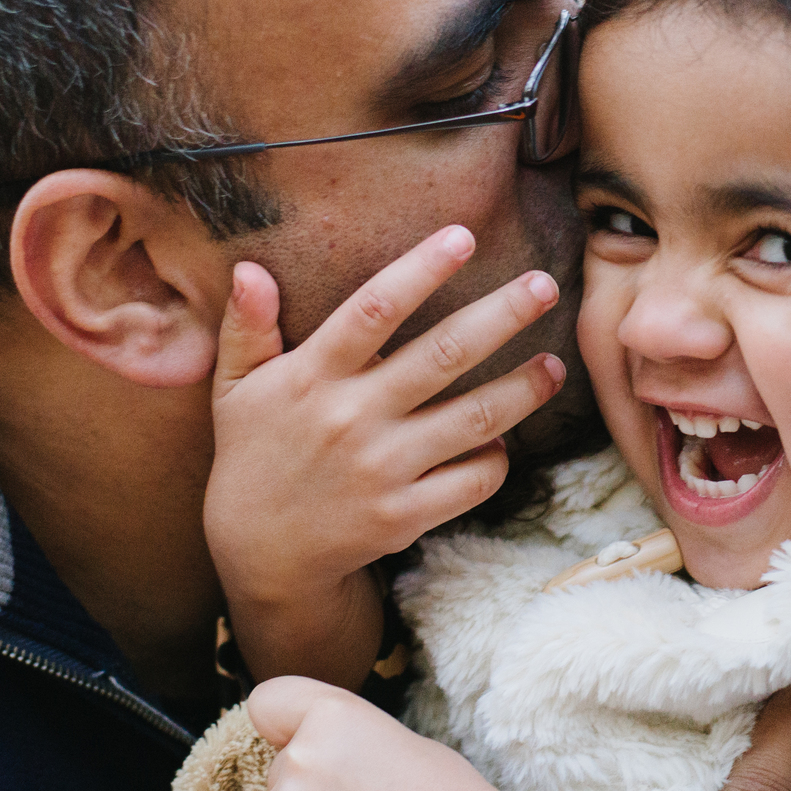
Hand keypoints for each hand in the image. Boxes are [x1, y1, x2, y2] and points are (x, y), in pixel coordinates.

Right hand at [207, 226, 568, 684]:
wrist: (262, 554)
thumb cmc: (255, 454)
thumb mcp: (236, 388)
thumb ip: (247, 328)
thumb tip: (250, 269)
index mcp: (311, 376)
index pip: (373, 309)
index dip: (421, 270)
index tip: (463, 236)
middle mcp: (351, 418)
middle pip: (444, 354)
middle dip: (502, 315)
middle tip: (545, 285)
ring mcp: (382, 469)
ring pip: (474, 418)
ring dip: (523, 389)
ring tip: (554, 365)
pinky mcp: (404, 515)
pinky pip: (472, 480)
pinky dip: (496, 459)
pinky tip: (503, 439)